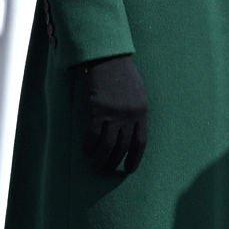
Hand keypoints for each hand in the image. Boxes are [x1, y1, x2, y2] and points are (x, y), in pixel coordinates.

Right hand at [78, 54, 148, 174]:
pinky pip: (93, 135)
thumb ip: (137, 112)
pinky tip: (86, 150)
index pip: (140, 143)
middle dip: (115, 162)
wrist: (109, 58)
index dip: (134, 158)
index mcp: (142, 112)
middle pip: (123, 147)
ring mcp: (114, 113)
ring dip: (101, 159)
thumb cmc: (124, 74)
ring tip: (95, 166)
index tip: (128, 169)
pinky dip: (89, 145)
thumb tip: (131, 130)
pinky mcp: (98, 110)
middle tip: (107, 170)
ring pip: (108, 146)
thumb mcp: (139, 93)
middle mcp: (130, 116)